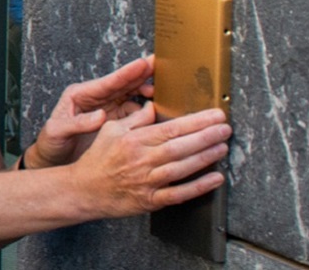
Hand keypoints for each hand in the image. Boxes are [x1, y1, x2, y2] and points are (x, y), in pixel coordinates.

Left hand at [30, 55, 156, 168]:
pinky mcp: (114, 122)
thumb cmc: (51, 143)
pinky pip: (133, 112)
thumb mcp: (57, 131)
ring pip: (130, 96)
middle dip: (142, 74)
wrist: (52, 160)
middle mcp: (95, 99)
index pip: (108, 82)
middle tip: (160, 66)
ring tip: (163, 91)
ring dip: (146, 91)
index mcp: (80, 95)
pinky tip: (156, 111)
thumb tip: (100, 116)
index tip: (144, 63)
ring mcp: (106, 109)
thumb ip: (77, 124)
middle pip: (123, 84)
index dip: (127, 73)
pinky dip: (145, 111)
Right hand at [70, 105, 229, 215]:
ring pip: (182, 168)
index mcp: (134, 141)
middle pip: (180, 146)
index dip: (197, 121)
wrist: (83, 190)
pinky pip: (178, 194)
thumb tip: (154, 107)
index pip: (171, 128)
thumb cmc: (97, 160)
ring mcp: (147, 182)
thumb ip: (135, 120)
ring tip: (223, 147)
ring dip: (205, 157)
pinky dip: (198, 187)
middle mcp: (141, 160)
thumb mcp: (110, 131)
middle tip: (225, 128)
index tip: (215, 115)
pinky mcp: (150, 200)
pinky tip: (215, 179)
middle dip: (206, 136)